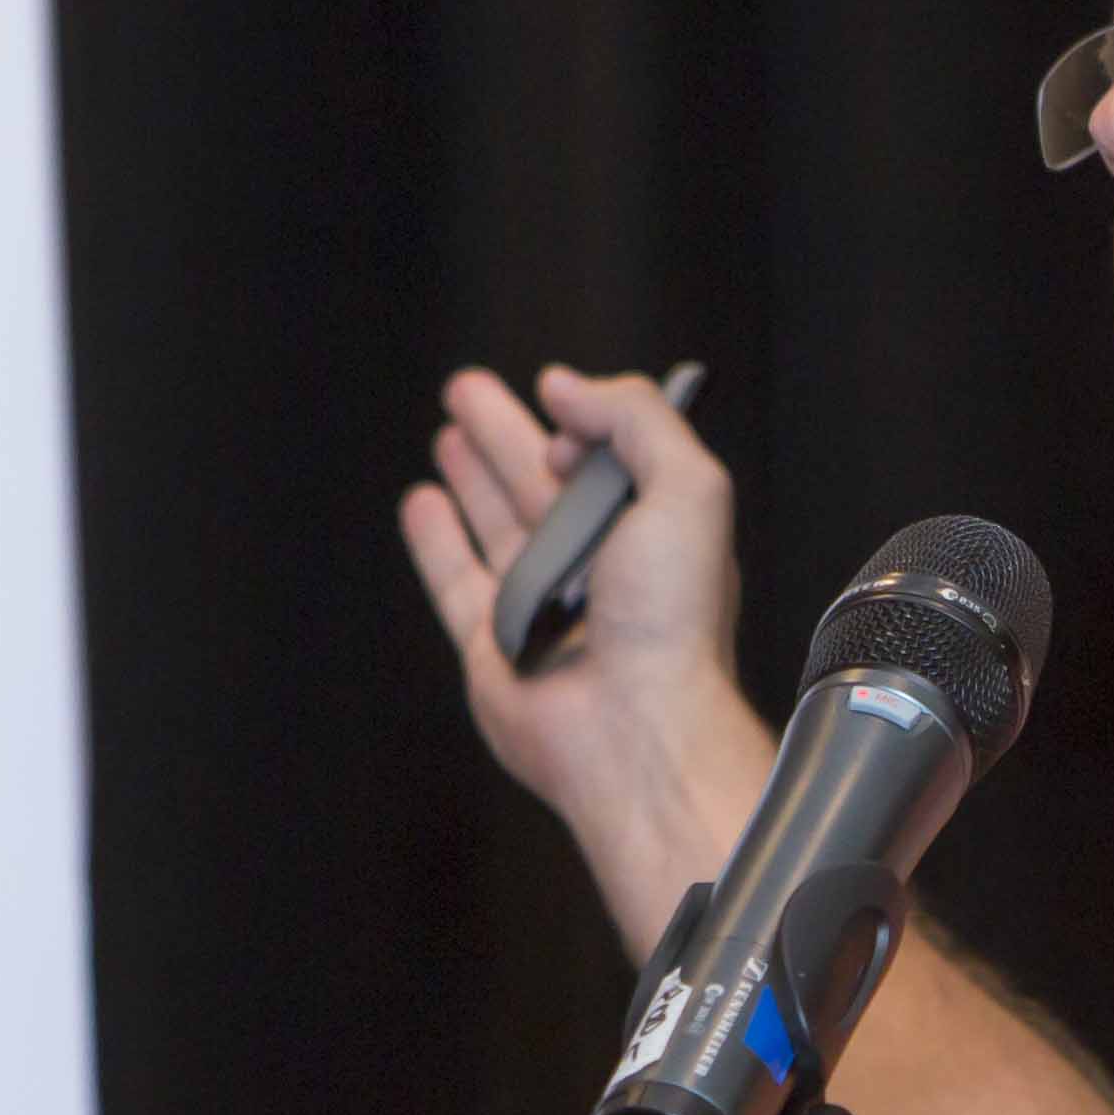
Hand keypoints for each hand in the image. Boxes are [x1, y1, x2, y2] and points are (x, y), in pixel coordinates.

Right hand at [396, 362, 768, 956]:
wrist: (634, 726)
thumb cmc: (673, 626)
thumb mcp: (688, 489)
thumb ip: (637, 419)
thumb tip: (571, 388)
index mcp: (654, 533)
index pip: (611, 460)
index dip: (585, 424)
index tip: (558, 408)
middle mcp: (599, 569)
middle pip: (538, 481)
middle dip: (504, 431)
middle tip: (468, 390)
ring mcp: (542, 605)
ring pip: (496, 522)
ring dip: (471, 473)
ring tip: (449, 432)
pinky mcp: (491, 642)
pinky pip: (454, 577)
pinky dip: (435, 538)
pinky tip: (425, 503)